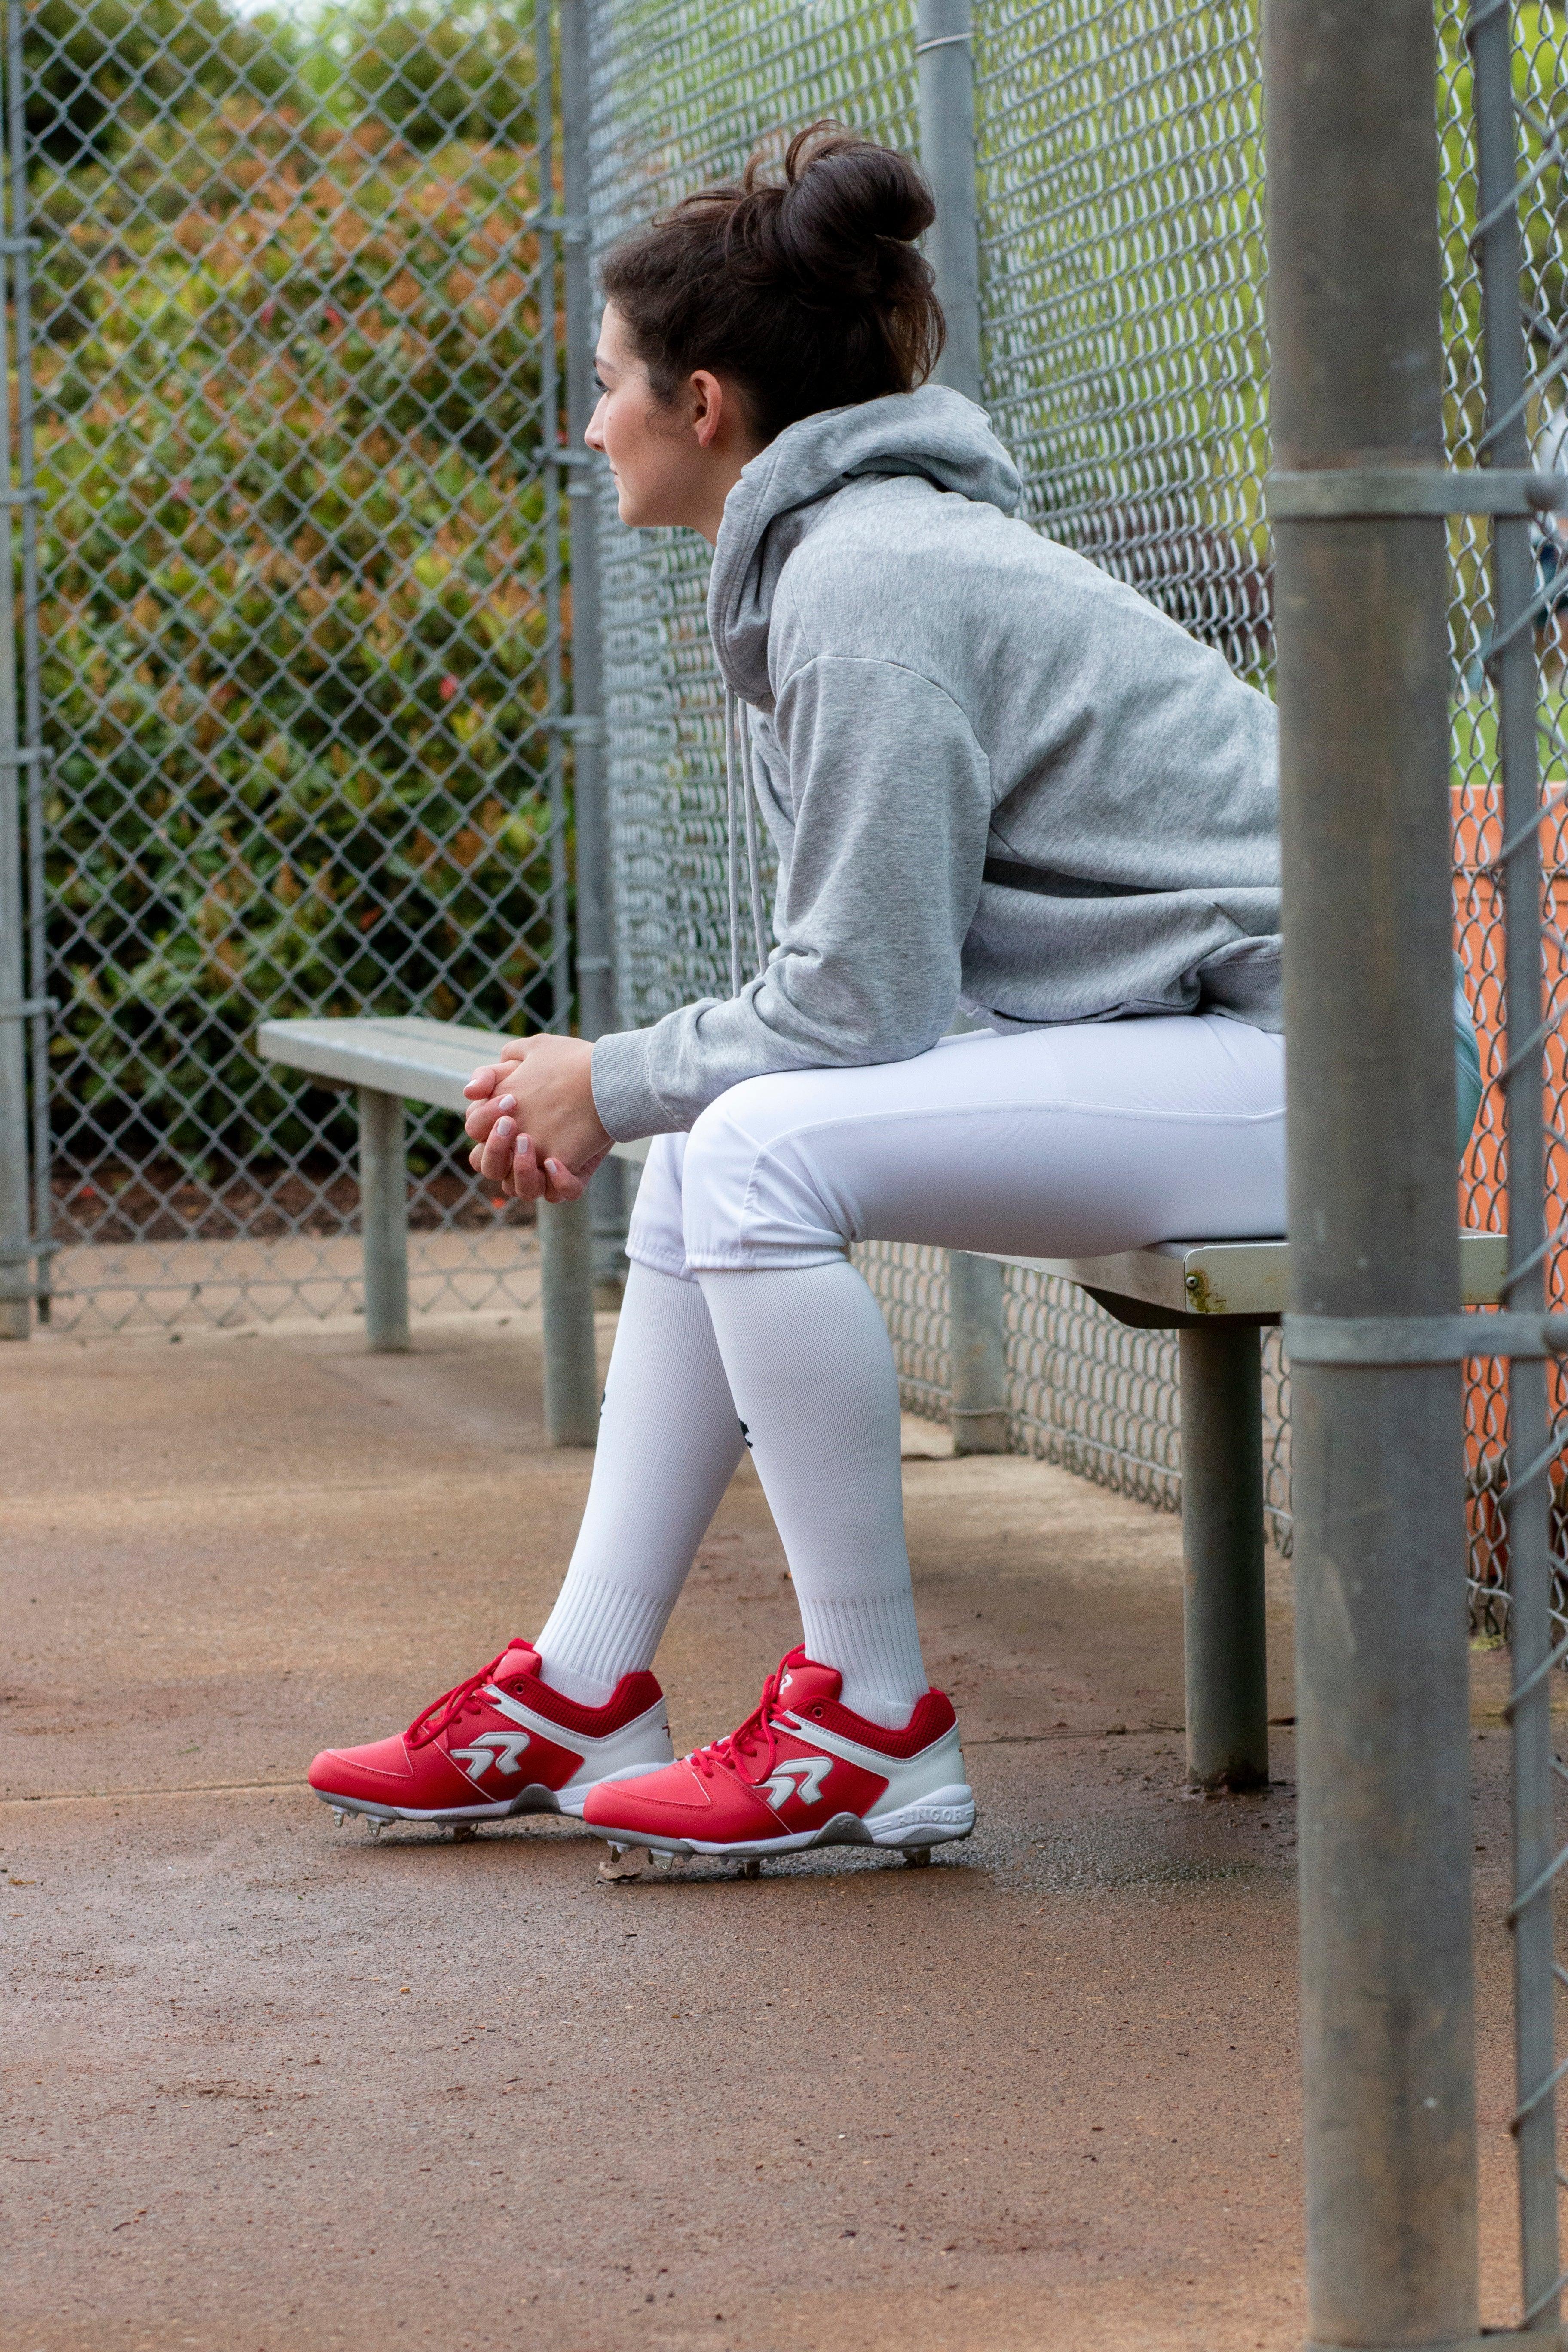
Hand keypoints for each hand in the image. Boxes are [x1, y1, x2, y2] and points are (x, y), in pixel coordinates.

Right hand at [462, 1035, 611, 1203]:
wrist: (608, 1075)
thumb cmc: (566, 1067)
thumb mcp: (530, 1059)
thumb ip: (493, 1072)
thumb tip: (469, 1091)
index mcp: (502, 1128)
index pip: (476, 1134)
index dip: (485, 1121)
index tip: (509, 1100)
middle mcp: (518, 1154)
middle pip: (488, 1168)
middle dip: (495, 1150)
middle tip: (512, 1125)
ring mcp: (544, 1168)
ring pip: (520, 1190)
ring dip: (520, 1171)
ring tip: (529, 1144)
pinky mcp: (573, 1175)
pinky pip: (560, 1194)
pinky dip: (557, 1183)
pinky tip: (555, 1163)